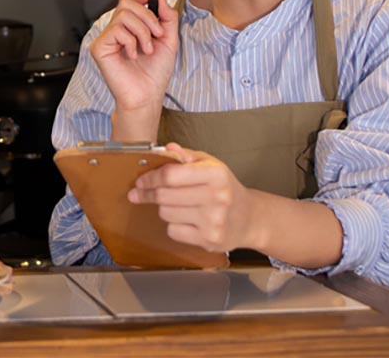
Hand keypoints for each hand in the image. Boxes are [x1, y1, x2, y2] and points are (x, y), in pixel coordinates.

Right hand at [89, 0, 178, 111]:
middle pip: (126, 2)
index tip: (152, 2)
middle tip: (157, 34)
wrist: (147, 95)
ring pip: (124, 15)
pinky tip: (133, 55)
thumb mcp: (169, 40)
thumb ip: (167, 17)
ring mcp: (106, 38)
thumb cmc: (155, 73)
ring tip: (147, 49)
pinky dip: (131, 42)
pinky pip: (116, 30)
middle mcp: (116, 30)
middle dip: (147, 16)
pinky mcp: (99, 47)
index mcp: (130, 27)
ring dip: (142, 31)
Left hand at [127, 143, 258, 253]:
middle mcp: (217, 197)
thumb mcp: (210, 165)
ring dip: (164, 209)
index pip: (170, 175)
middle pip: (164, 196)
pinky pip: (173, 232)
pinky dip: (174, 226)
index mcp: (216, 174)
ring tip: (177, 205)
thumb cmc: (224, 188)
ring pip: (166, 214)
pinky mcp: (209, 240)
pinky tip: (186, 221)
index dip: (150, 178)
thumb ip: (186, 155)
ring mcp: (213, 221)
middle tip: (139, 193)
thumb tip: (167, 149)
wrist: (249, 218)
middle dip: (148, 193)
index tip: (140, 181)